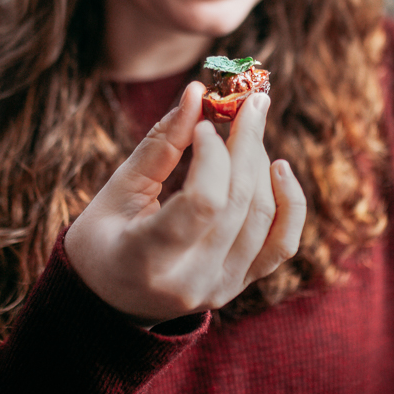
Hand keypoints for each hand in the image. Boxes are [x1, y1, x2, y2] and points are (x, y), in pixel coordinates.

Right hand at [64, 81, 306, 326]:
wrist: (110, 301)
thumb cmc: (102, 239)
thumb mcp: (118, 190)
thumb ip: (160, 144)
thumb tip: (198, 92)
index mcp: (146, 260)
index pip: (202, 203)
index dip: (213, 155)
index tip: (204, 121)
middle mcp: (191, 282)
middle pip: (238, 204)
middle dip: (246, 143)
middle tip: (248, 101)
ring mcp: (221, 288)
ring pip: (263, 217)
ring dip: (261, 163)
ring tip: (249, 127)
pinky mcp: (240, 284)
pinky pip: (283, 243)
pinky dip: (291, 203)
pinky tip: (280, 167)